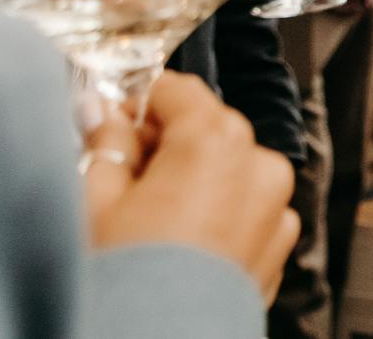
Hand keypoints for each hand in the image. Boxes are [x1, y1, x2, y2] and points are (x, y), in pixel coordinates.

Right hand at [82, 73, 299, 296]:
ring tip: (146, 218)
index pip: (180, 91)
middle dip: (168, 143)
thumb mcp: (95, 201)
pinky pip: (246, 213)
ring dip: (195, 180)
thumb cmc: (125, 281)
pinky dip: (217, 216)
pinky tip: (177, 244)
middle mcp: (259, 168)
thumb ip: (107, 144)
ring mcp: (276, 211)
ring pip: (231, 171)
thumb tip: (103, 112)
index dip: (142, 102)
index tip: (116, 120)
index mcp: (216, 142)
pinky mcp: (277, 250)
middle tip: (121, 174)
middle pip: (210, 129)